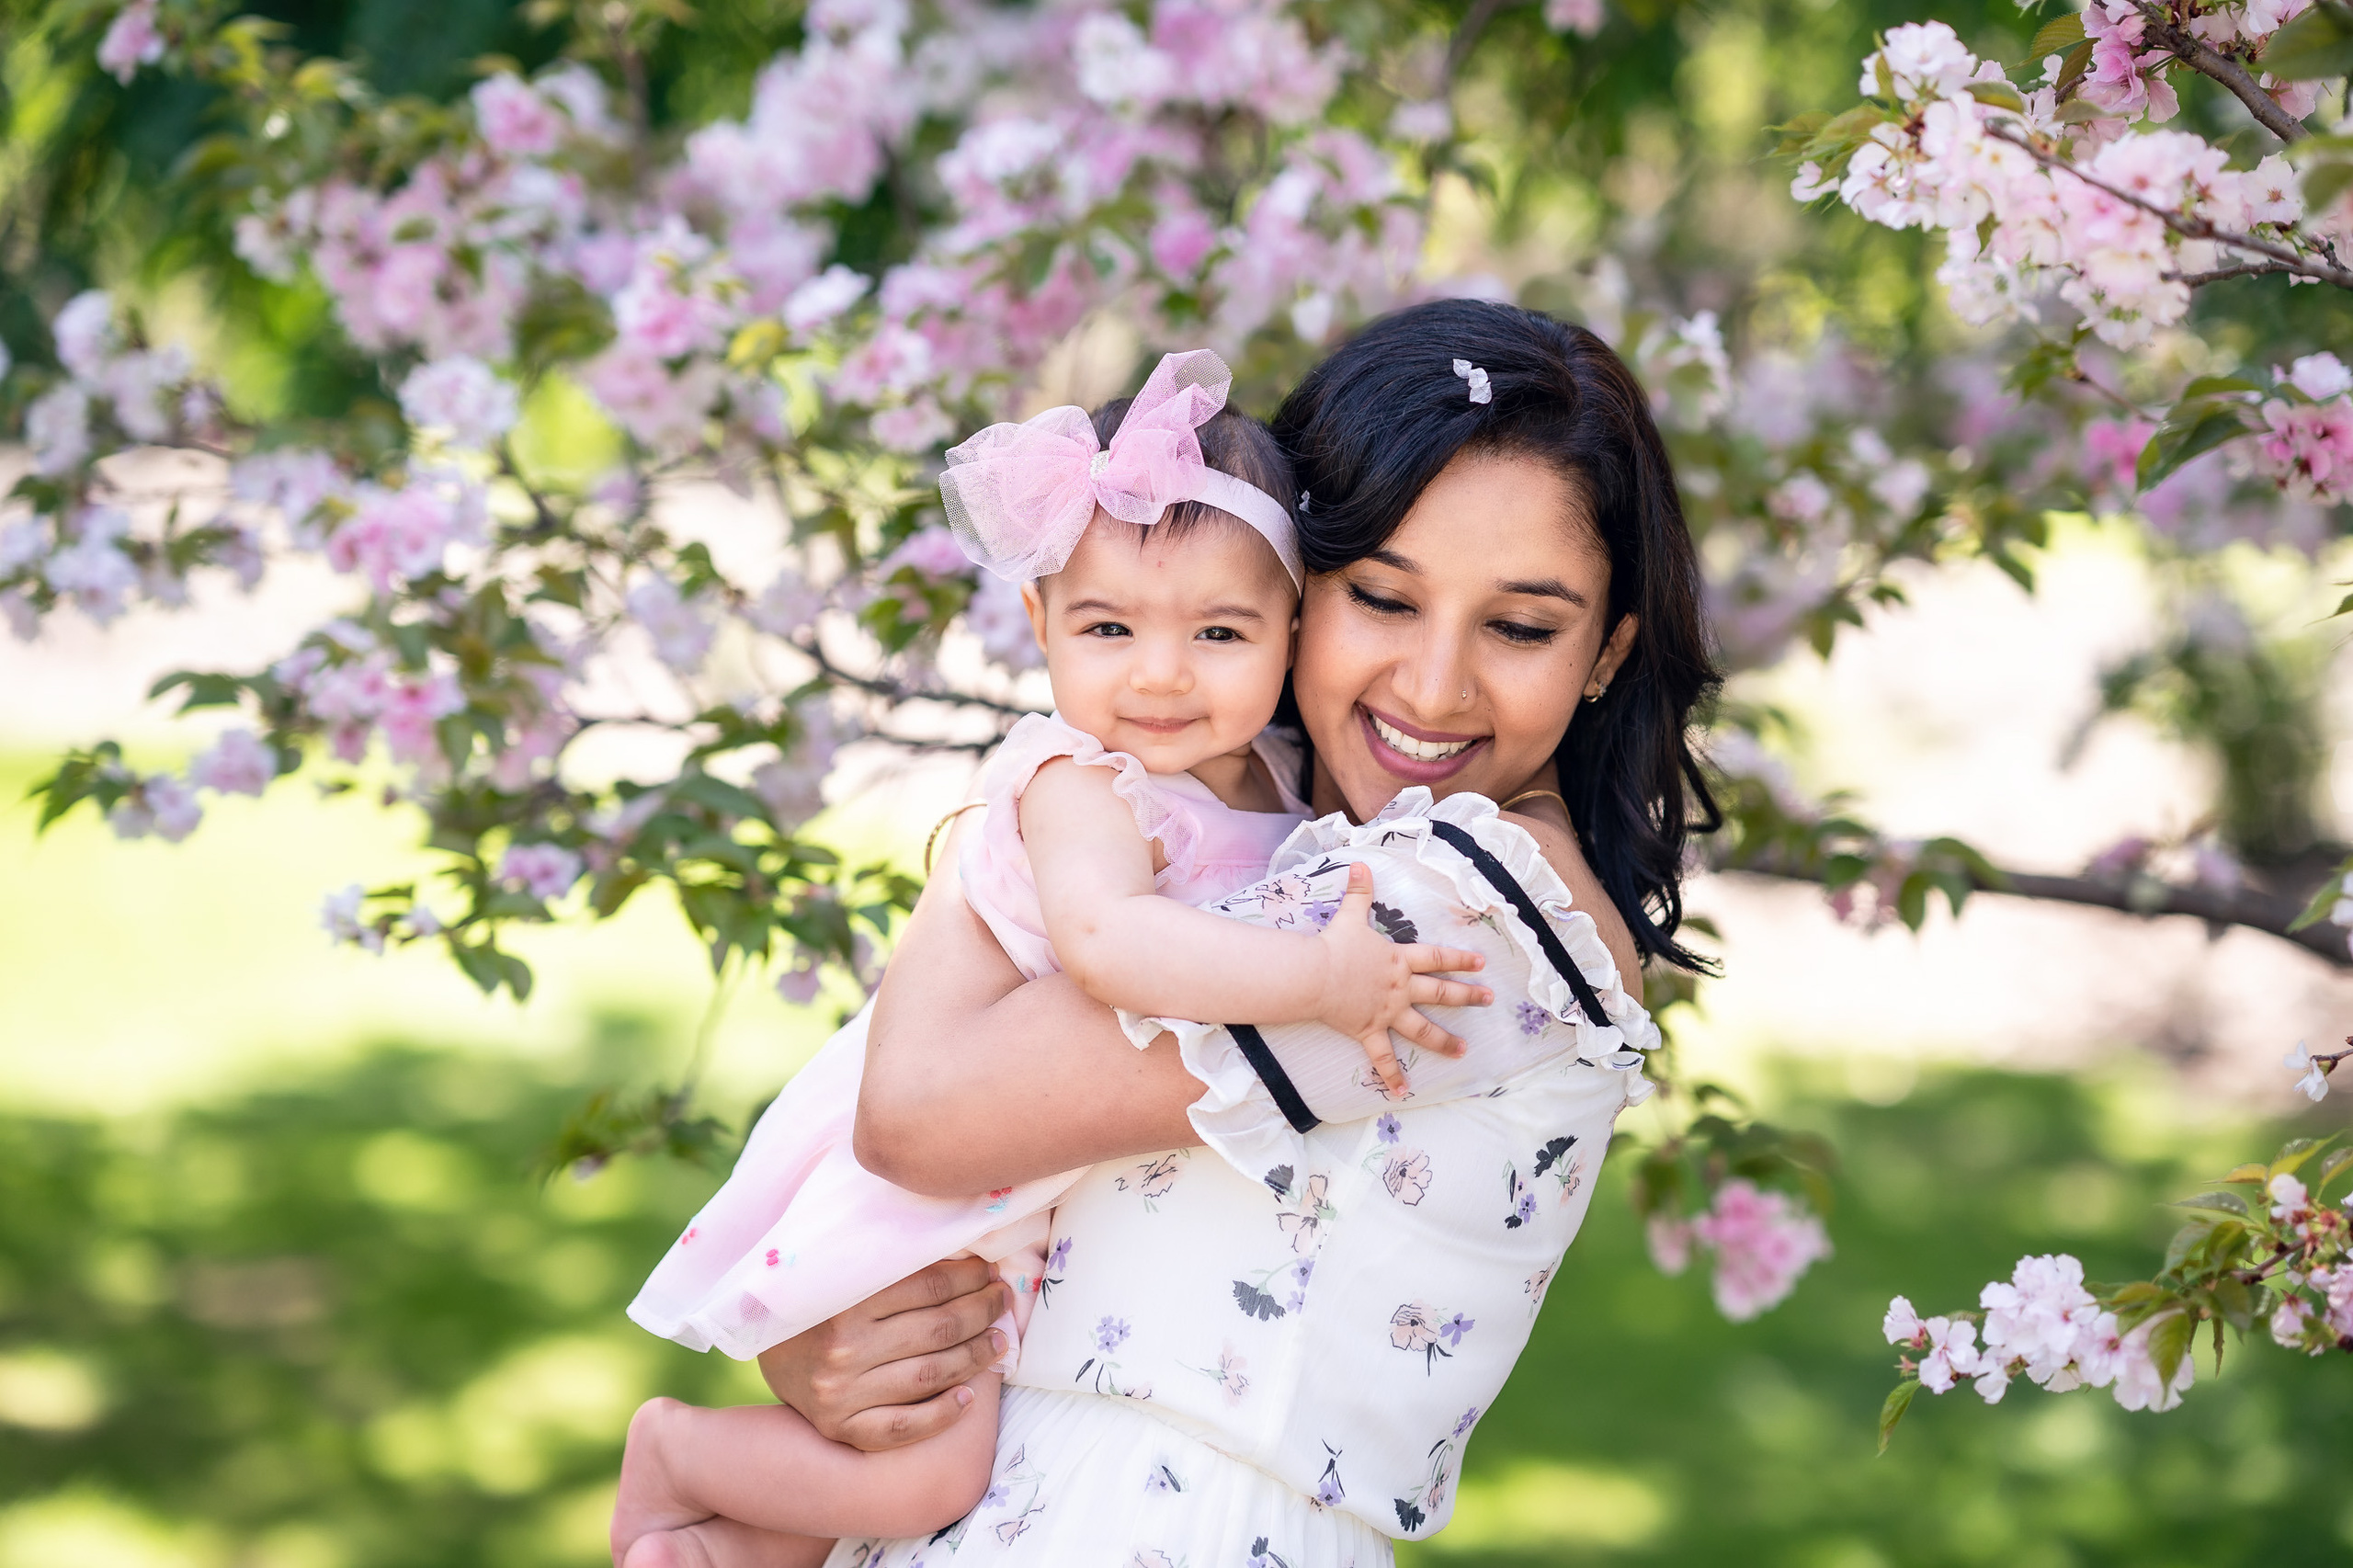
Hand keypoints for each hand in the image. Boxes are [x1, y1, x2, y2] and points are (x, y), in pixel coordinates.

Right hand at [756, 1257, 1010, 1451]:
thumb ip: (889, 1264)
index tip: (990, 1272)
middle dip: (981, 1311)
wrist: (763, 1351)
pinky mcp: (842, 1426)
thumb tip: (961, 1250)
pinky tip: (968, 1398)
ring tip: (998, 1342)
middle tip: (1001, 1300)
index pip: (929, 1286)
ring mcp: (842, 1392)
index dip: (969, 1278)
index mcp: (846, 1301)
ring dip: (975, 1357)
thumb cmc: (815, 1305)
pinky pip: (902, 1427)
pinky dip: (940, 1415)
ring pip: (930, 1374)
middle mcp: (844, 1347)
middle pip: (937, 1328)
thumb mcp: (841, 1274)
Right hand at [1310, 862, 1490, 1094]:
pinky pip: (1383, 1057)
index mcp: (1399, 960)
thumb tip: (1360, 864)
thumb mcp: (1349, 916)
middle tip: (1487, 1000)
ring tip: (1463, 1050)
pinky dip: (1392, 1075)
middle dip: (1466, 996)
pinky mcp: (1369, 1031)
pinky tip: (1403, 1090)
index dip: (1459, 960)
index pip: (1436, 958)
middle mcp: (1400, 988)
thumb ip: (1359, 891)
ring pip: (1422, 1029)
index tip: (1480, 965)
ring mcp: (1387, 1012)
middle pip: (1439, 992)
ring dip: (1443, 1040)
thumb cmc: (1334, 946)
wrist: (1316, 975)